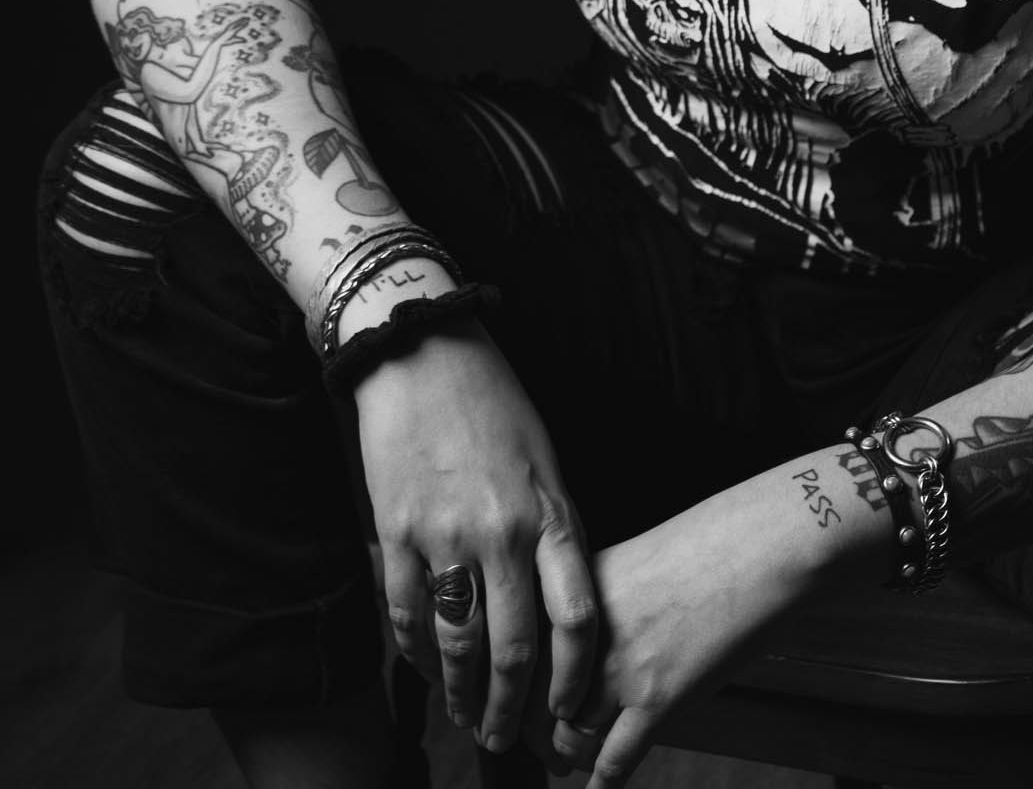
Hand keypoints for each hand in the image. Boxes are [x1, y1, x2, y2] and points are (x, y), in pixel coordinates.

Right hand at [354, 322, 598, 754]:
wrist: (422, 352)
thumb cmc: (492, 402)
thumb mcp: (544, 458)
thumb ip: (554, 527)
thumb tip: (559, 596)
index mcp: (549, 513)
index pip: (577, 617)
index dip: (577, 676)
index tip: (572, 709)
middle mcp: (502, 532)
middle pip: (514, 647)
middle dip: (513, 707)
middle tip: (509, 739)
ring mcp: (445, 534)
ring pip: (457, 643)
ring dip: (462, 692)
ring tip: (467, 716)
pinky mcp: (396, 531)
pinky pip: (405, 612)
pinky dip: (414, 652)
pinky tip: (424, 668)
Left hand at [532, 466, 848, 785]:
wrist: (764, 543)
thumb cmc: (714, 542)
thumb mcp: (637, 561)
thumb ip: (603, 603)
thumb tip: (585, 646)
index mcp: (579, 592)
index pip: (521, 655)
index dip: (511, 688)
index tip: (512, 702)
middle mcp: (589, 632)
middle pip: (534, 702)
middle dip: (532, 732)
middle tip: (535, 746)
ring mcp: (623, 667)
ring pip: (569, 737)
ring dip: (567, 757)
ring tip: (568, 765)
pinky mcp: (660, 698)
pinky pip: (615, 760)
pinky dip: (602, 782)